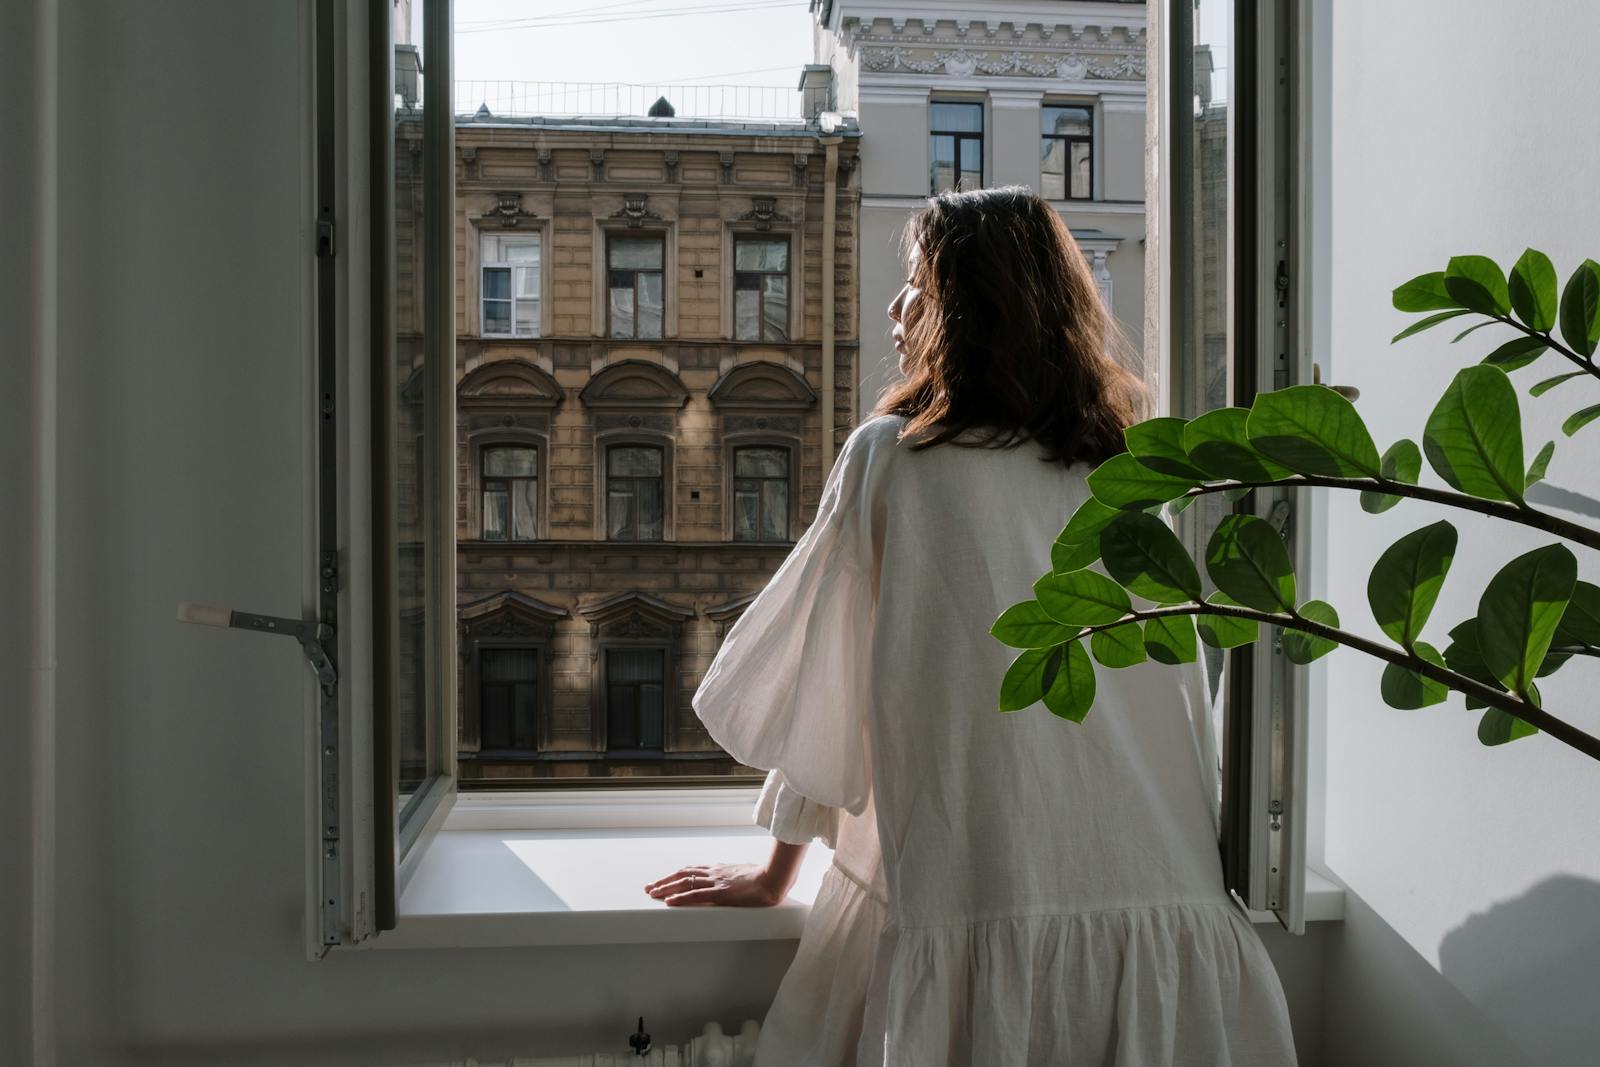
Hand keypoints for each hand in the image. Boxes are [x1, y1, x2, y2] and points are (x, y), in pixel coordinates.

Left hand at [644, 862, 785, 906]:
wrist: (775, 878)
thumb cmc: (767, 877)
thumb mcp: (748, 873)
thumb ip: (737, 875)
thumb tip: (735, 877)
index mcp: (721, 869)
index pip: (693, 870)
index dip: (677, 875)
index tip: (666, 880)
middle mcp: (715, 873)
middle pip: (683, 874)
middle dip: (665, 880)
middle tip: (650, 887)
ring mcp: (716, 882)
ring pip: (685, 883)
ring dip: (666, 888)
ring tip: (653, 893)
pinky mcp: (721, 893)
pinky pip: (696, 895)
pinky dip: (680, 898)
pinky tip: (669, 901)